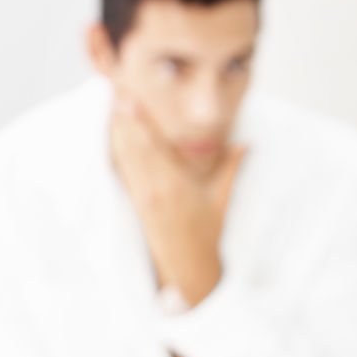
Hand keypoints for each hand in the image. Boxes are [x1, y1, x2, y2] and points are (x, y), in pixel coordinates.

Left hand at [110, 93, 245, 306]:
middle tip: (113, 89)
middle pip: (132, 144)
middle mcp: (153, 186)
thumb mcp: (222, 198)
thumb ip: (231, 167)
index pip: (152, 143)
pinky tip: (113, 136)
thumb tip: (246, 143)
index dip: (138, 119)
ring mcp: (141, 195)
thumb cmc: (207, 234)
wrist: (187, 267)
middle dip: (122, 117)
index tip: (129, 97)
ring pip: (123, 155)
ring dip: (116, 130)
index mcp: (174, 183)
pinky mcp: (135, 202)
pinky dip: (117, 150)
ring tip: (110, 105)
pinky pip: (123, 170)